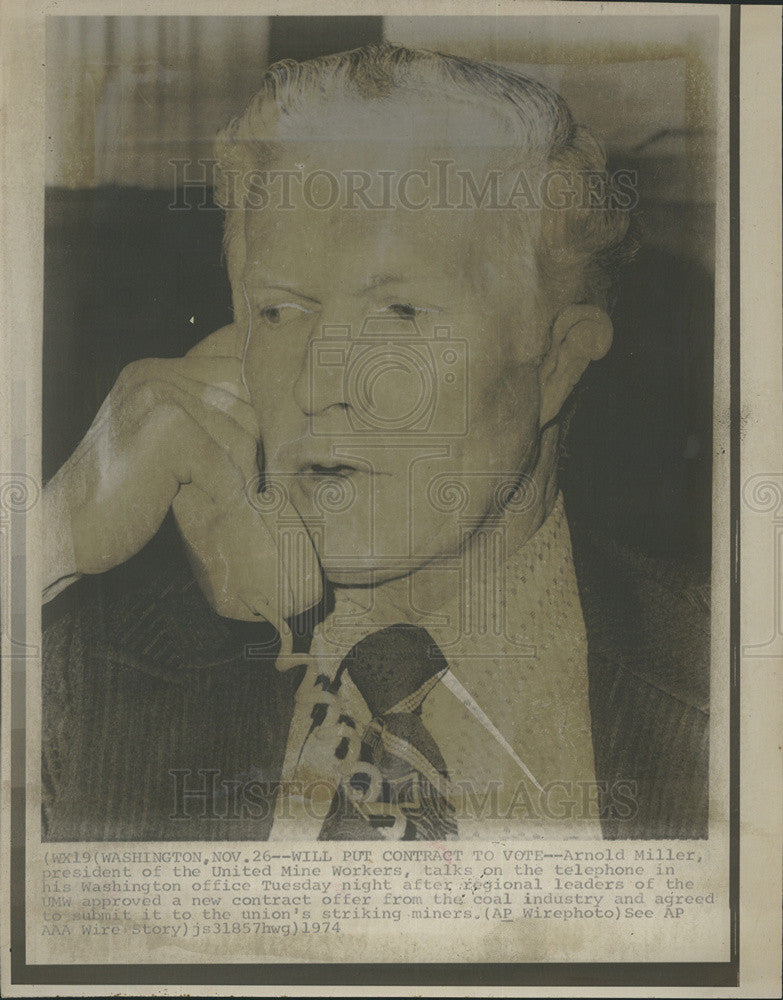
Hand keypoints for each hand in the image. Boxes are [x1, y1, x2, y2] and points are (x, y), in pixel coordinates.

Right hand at [43, 325, 321, 639]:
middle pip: (247, 407)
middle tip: (225, 487)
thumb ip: (202, 418)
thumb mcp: (162, 444)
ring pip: (244, 438)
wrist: (66, 531)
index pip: (238, 377)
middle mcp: (156, 375)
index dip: (249, 422)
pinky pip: (228, 468)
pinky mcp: (167, 432)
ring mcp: (159, 398)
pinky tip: (201, 507)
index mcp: (154, 372)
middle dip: (248, 454)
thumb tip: (271, 417)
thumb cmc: (120, 496)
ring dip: (236, 478)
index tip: (240, 462)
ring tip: (207, 497)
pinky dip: (224, 498)